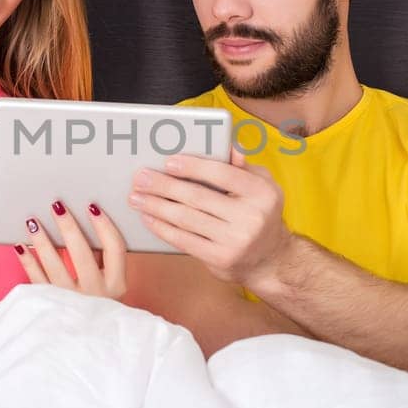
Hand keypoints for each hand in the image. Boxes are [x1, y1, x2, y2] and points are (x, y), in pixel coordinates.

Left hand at [16, 201, 127, 299]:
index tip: (92, 206)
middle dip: (68, 226)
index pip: (114, 248)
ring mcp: (72, 301)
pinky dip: (27, 261)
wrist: (83, 344)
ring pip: (55, 265)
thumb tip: (87, 225)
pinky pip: (36, 279)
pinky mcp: (51, 305)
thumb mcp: (109, 285)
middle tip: (56, 205)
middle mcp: (96, 293)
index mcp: (116, 285)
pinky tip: (20, 246)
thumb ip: (101, 260)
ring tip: (32, 221)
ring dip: (42, 240)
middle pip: (83, 253)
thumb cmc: (98, 307)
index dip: (104, 225)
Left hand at [129, 148, 290, 288]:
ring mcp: (235, 240)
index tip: (168, 162)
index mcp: (262, 192)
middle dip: (164, 185)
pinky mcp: (220, 258)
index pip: (222, 174)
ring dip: (156, 206)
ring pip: (186, 218)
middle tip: (141, 178)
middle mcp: (251, 217)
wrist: (271, 260)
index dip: (193, 167)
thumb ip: (243, 168)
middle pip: (198, 197)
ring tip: (137, 197)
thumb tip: (230, 147)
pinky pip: (184, 240)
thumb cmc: (260, 214)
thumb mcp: (263, 187)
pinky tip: (149, 218)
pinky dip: (162, 228)